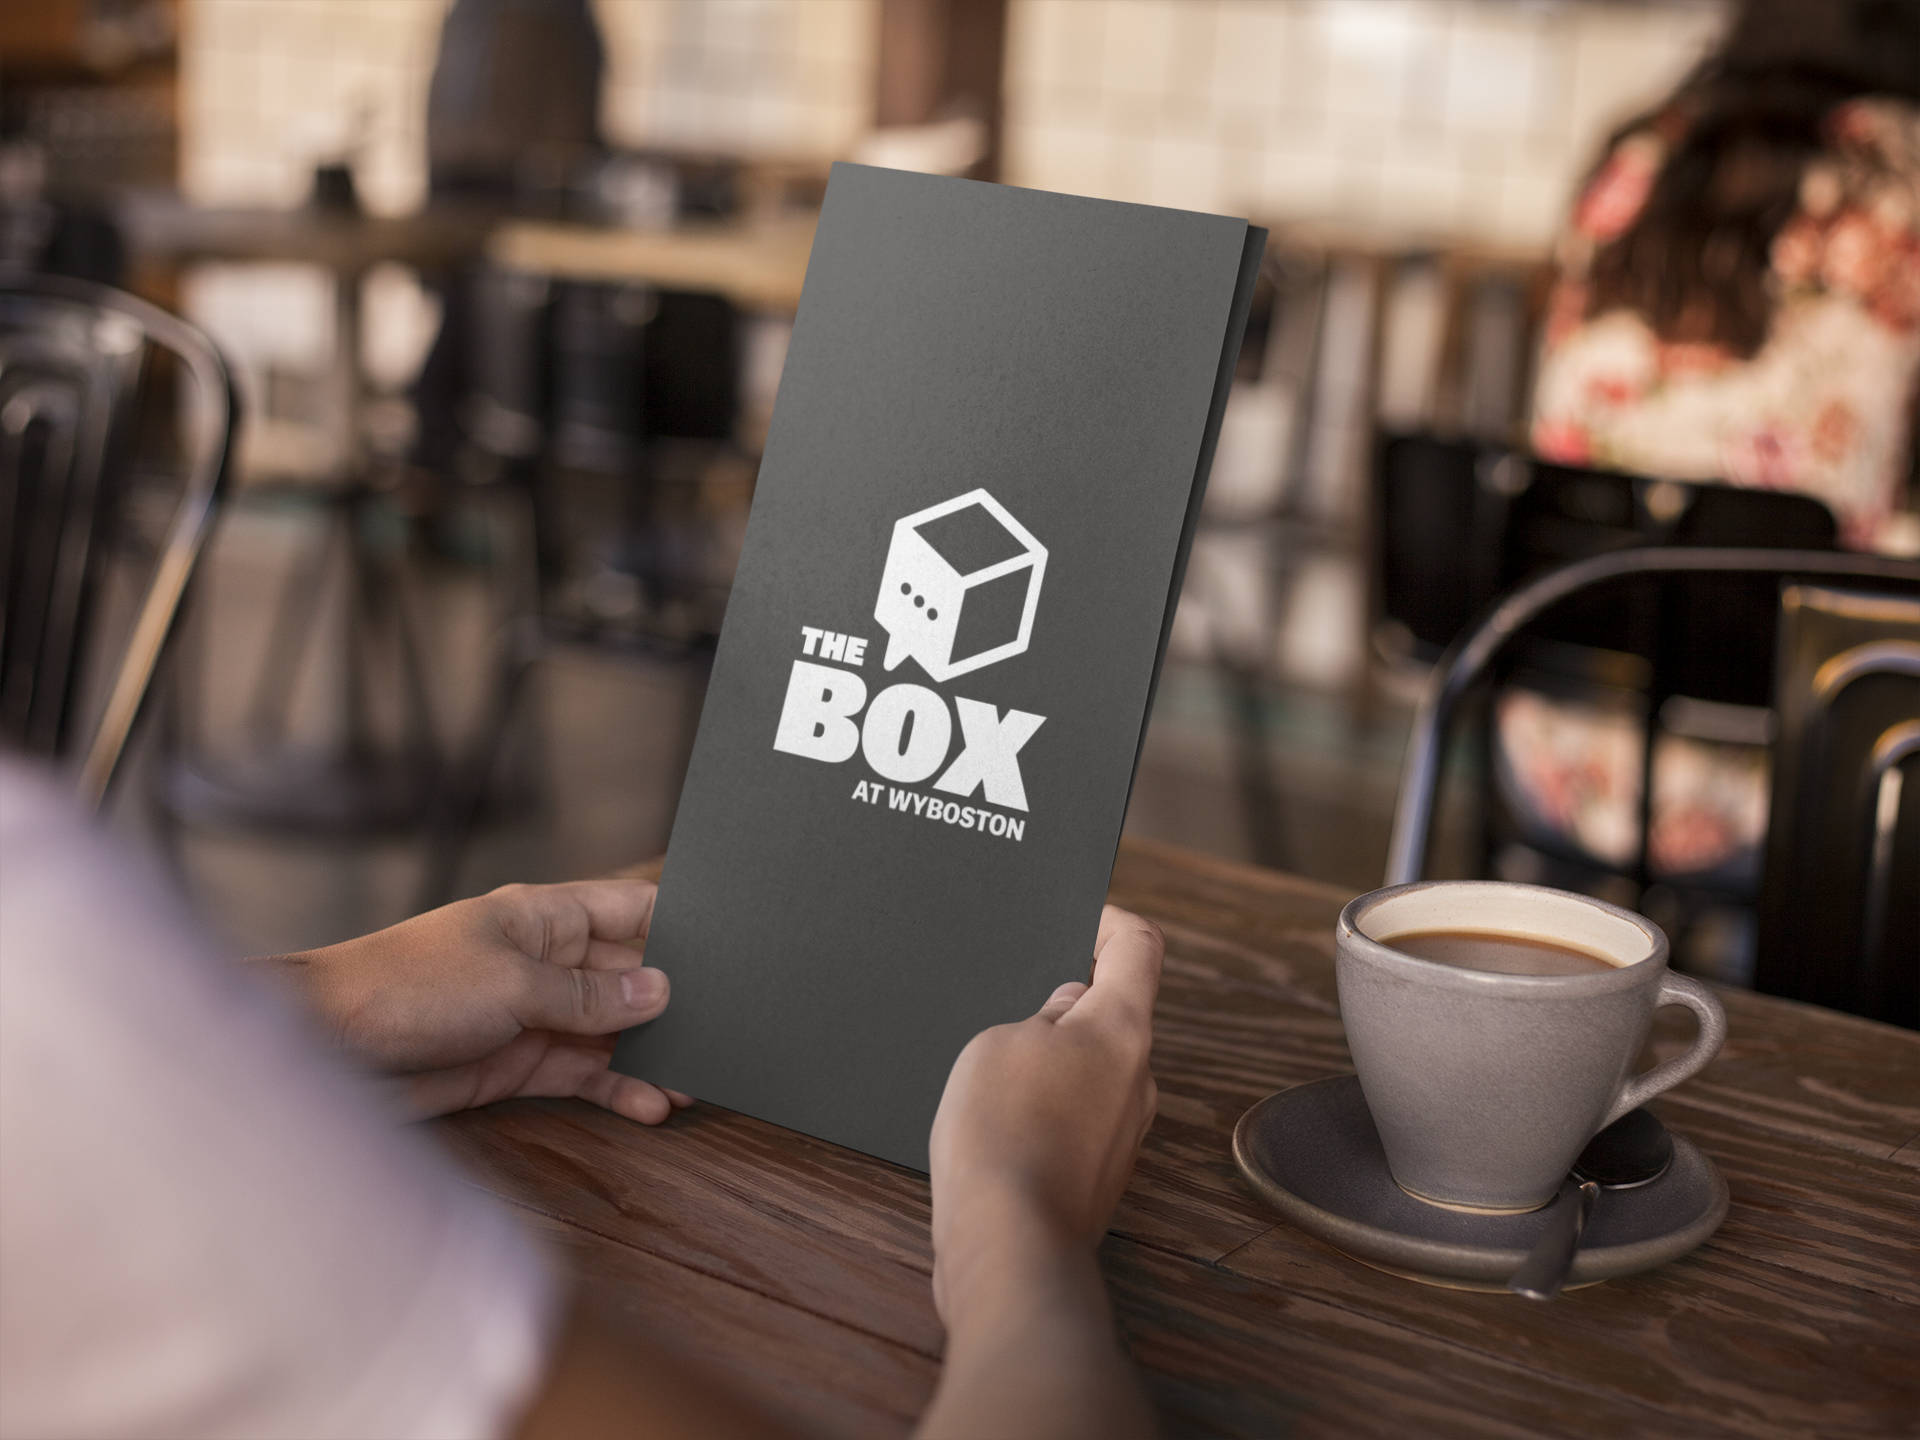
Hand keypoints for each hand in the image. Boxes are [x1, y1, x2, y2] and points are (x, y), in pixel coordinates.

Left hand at [260, 880, 690, 1124]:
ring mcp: (531, 1013)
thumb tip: (658, 989)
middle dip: (675, 1000)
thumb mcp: (511, 983)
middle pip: (629, 975)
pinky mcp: (514, 1063)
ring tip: (699, 1077)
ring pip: (611, 1031)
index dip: (681, 924)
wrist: (322, 1051)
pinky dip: (618, 1090)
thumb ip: (589, 993)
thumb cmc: (402, 989)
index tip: (732, 948)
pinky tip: (652, 1105)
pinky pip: (582, 1074)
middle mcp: (544, 961)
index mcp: (544, 916)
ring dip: (653, 1053)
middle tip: (726, 1028)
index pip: (632, 909)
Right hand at [928, 905, 1162, 1313]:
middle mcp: (1137, 1080)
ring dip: (1053, 1061)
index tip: (1082, 915)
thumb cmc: (1002, 1133)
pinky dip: (1046, 1110)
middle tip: (1015, 996)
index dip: (1108, 919)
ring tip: (994, 1068)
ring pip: (1094, 1071)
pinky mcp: (1097, 1175)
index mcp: (1121, 1029)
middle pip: (1116, 1013)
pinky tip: (997, 1121)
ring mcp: (1122, 1133)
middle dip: (1069, 999)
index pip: (1139, 946)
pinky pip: (1077, 1120)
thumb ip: (1042, 1014)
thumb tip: (1064, 1014)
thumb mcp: (1000, 1042)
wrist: (1007, 1244)